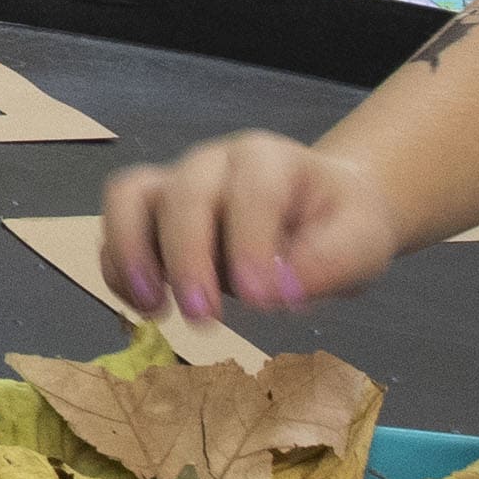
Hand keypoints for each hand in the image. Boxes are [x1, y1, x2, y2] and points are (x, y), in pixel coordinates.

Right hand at [97, 132, 408, 326]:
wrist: (323, 211)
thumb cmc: (341, 224)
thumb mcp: (362, 242)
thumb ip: (330, 262)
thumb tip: (278, 291)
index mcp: (269, 160)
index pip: (251, 192)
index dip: (251, 245)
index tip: (261, 300)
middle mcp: (214, 162)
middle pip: (184, 194)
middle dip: (187, 258)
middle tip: (204, 318)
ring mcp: (177, 183)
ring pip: (131, 198)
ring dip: (132, 254)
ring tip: (153, 306)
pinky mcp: (153, 213)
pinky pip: (116, 226)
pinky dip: (119, 267)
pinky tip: (146, 306)